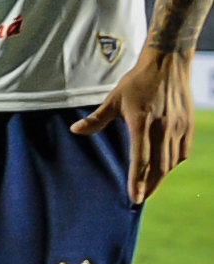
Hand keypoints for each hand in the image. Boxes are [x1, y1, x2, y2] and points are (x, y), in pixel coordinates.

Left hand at [72, 49, 193, 205]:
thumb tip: (75, 131)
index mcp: (141, 122)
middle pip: (158, 166)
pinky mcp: (188, 126)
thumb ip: (97, 119)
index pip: (140, 158)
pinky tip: (164, 168)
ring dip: (160, 177)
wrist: (167, 65)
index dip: (136, 180)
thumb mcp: (114, 99)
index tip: (134, 197)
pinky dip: (172, 163)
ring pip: (171, 161)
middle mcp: (162, 128)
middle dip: (149, 185)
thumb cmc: (137, 82)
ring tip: (149, 187)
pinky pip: (182, 152)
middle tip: (139, 198)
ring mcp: (178, 128)